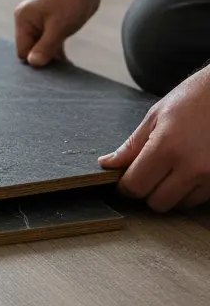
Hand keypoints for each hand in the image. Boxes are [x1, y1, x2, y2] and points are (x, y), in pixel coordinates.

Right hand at [13, 0, 100, 67]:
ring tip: (66, 67)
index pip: (22, 49)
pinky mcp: (49, 23)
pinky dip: (56, 50)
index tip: (51, 71)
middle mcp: (26, 20)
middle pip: (30, 49)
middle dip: (43, 59)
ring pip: (40, 46)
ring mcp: (37, 22)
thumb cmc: (71, 2)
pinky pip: (48, 41)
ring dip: (52, 56)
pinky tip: (67, 62)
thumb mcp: (59, 28)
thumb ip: (45, 47)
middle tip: (60, 72)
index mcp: (23, 19)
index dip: (35, 60)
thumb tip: (32, 63)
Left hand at [99, 68, 209, 211]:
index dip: (125, 185)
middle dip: (146, 191)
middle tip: (146, 173)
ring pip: (179, 205)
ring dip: (169, 193)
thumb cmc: (192, 100)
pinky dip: (189, 192)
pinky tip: (187, 171)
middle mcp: (192, 167)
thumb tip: (107, 164)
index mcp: (167, 147)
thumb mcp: (155, 116)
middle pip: (157, 203)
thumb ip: (131, 145)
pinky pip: (199, 200)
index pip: (136, 185)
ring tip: (170, 169)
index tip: (124, 178)